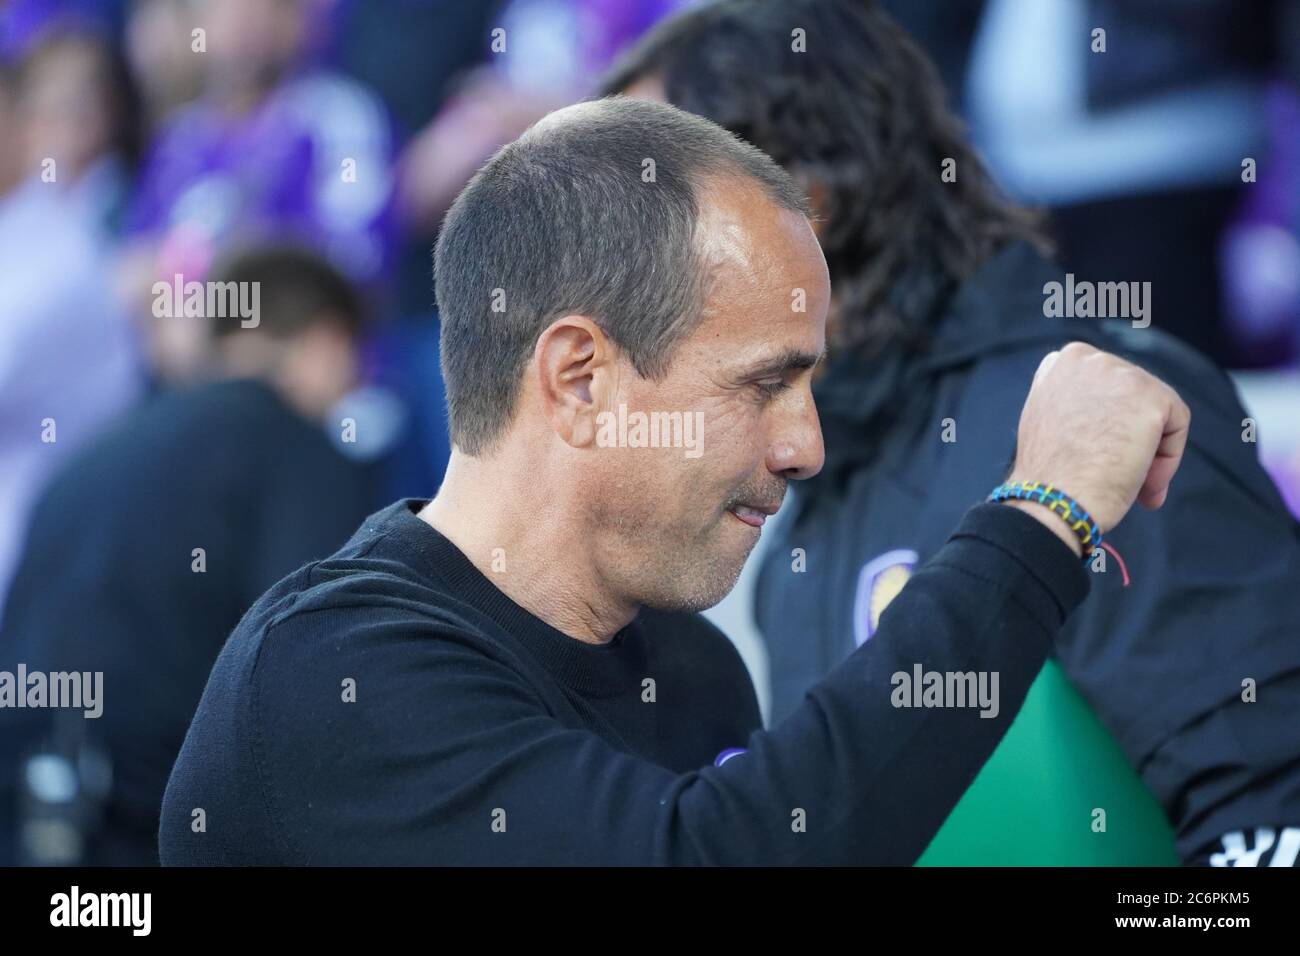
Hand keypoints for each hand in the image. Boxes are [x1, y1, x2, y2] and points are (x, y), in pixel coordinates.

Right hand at [1004, 342, 1190, 550]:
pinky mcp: (1149, 396)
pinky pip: (1176, 424)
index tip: (1101, 454)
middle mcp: (1090, 359)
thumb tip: (1119, 417)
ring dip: (1149, 448)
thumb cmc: (1050, 477)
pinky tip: (1145, 483)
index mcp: (1061, 362)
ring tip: (1133, 483)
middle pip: (1133, 395)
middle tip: (1120, 474)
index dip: (1108, 422)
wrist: (1052, 502)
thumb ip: (1077, 403)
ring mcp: (1119, 374)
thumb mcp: (1050, 421)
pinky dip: (1168, 458)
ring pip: (1156, 409)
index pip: (1104, 384)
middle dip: (1131, 435)